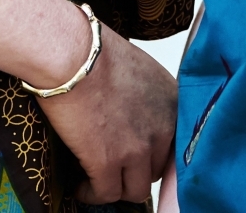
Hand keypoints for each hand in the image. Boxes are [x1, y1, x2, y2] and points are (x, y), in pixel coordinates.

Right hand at [37, 15, 176, 204]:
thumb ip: (147, 97)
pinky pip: (106, 194)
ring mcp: (138, 150)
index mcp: (173, 104)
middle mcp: (163, 130)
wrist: (71, 55)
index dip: (152, 152)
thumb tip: (133, 113)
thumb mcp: (140, 70)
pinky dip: (93, 194)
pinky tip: (81, 187)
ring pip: (137, 190)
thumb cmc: (95, 51)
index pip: (173, 145)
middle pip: (157, 170)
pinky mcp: (108, 164)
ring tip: (98, 181)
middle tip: (116, 166)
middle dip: (137, 170)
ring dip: (118, 187)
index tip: (137, 155)